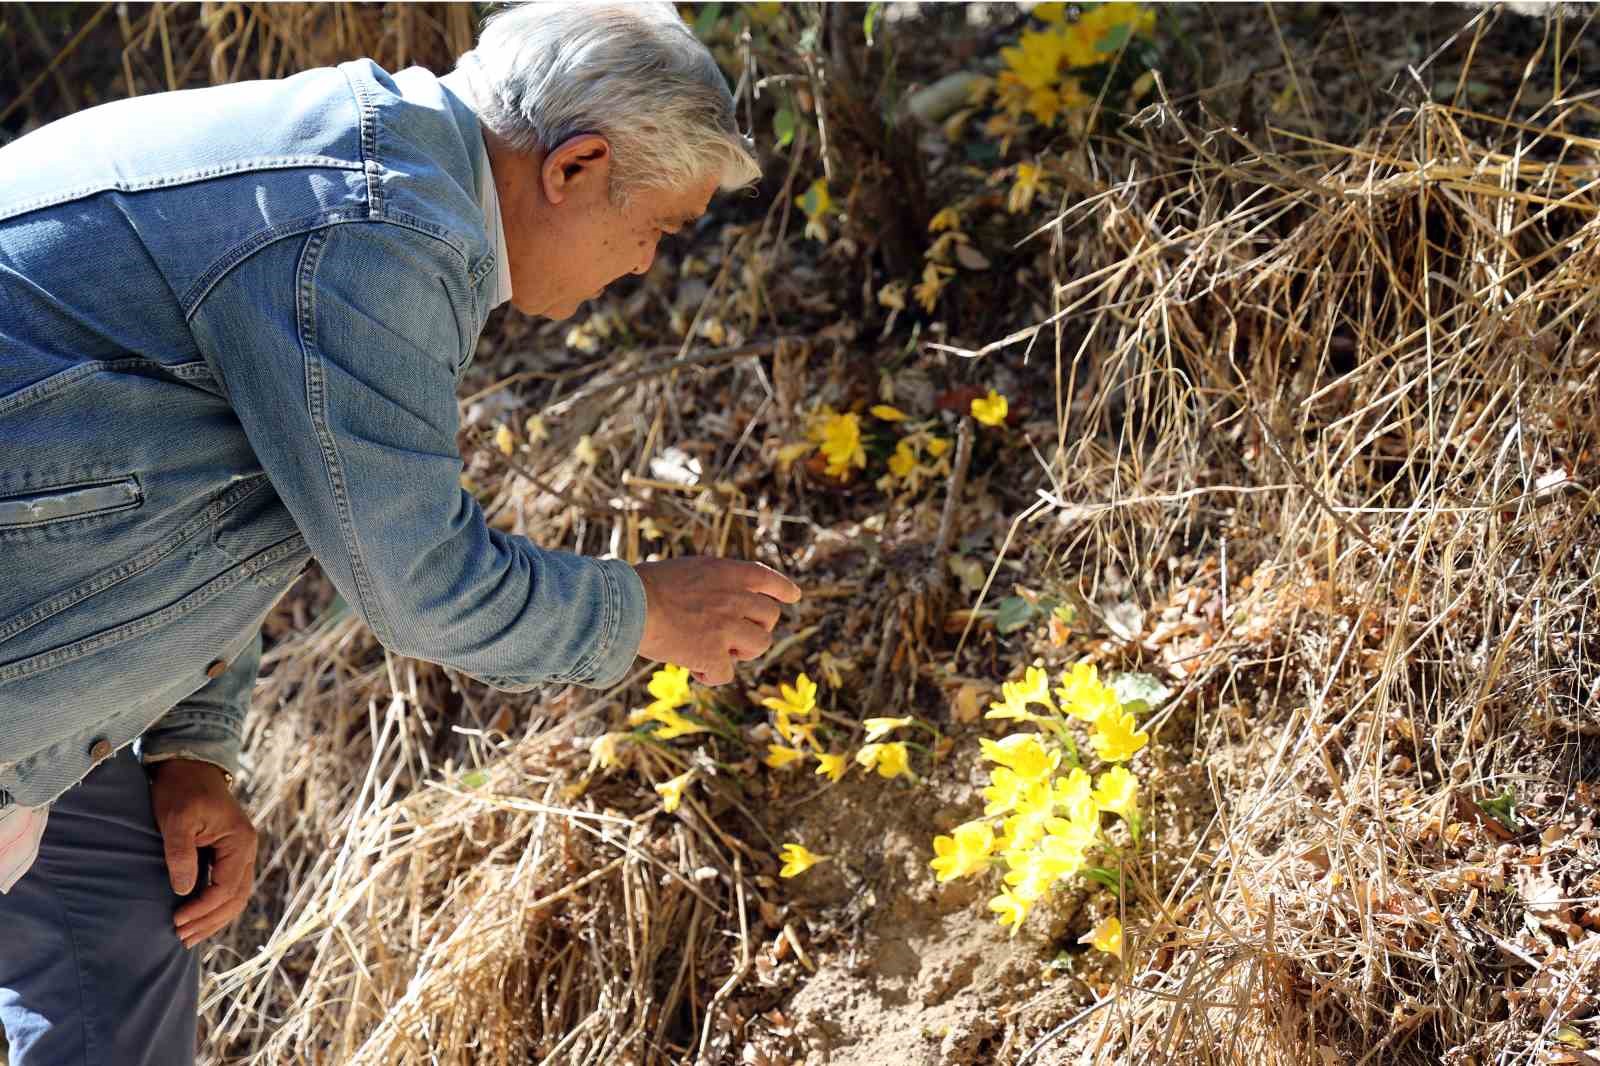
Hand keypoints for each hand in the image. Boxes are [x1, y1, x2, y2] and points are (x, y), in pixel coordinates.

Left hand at [148, 758, 257, 948]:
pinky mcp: (228, 853)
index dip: (202, 910)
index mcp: (240, 841)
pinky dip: (214, 906)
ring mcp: (240, 852)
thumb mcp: (177, 819)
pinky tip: (196, 918)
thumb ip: (181, 854)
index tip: (176, 923)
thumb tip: (185, 891)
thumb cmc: (181, 789)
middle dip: (210, 922)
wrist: (189, 766)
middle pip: (236, 898)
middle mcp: (246, 849)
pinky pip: (227, 887)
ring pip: (235, 896)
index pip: (226, 888)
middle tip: (181, 939)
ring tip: (187, 937)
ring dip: (213, 918)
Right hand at [634, 557, 801, 684]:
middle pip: (769, 617)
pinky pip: (726, 673)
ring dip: (740, 652)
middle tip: (732, 637)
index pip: (768, 578)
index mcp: (728, 573)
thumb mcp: (687, 571)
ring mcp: (728, 627)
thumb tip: (720, 603)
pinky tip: (694, 671)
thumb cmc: (643, 588)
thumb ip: (711, 584)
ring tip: (712, 652)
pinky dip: (711, 676)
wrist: (627, 605)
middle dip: (756, 628)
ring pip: (759, 645)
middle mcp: (735, 597)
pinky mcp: (714, 654)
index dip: (783, 589)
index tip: (793, 596)